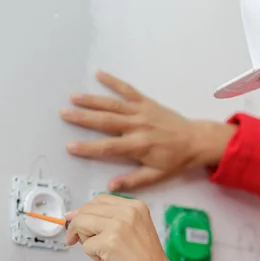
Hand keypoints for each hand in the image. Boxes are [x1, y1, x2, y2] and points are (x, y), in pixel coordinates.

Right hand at [61, 71, 235, 190]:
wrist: (196, 140)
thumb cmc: (176, 159)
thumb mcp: (157, 175)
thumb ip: (134, 180)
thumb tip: (110, 186)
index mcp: (139, 145)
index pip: (108, 147)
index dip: (88, 148)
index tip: (70, 147)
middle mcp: (138, 126)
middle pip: (106, 121)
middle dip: (83, 118)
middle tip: (63, 113)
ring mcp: (142, 112)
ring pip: (113, 104)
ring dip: (92, 100)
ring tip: (73, 97)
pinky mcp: (147, 102)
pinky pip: (129, 90)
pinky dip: (114, 81)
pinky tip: (99, 74)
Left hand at [65, 194, 182, 260]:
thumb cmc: (143, 259)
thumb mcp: (134, 228)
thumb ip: (111, 219)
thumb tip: (73, 215)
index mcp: (136, 206)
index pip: (101, 200)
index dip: (85, 210)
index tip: (75, 220)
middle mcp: (128, 211)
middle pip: (88, 209)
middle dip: (78, 225)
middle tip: (76, 239)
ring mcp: (118, 225)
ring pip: (82, 223)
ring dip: (84, 240)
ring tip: (100, 252)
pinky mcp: (109, 241)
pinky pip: (86, 245)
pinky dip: (91, 255)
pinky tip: (106, 260)